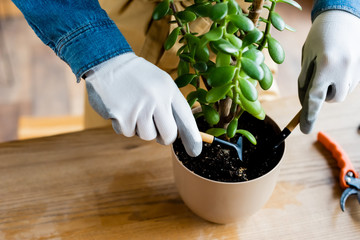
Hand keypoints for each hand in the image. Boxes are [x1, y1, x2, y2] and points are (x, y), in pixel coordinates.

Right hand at [85, 52, 201, 156]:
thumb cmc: (137, 77)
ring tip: (134, 108)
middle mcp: (157, 99)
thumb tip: (178, 133)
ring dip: (140, 128)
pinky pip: (128, 132)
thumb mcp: (159, 83)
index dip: (192, 137)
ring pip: (147, 136)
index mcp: (168, 89)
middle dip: (163, 137)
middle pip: (168, 135)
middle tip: (157, 129)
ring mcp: (139, 108)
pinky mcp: (122, 116)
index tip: (195, 151)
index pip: (186, 118)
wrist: (107, 62)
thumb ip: (170, 105)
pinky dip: (124, 125)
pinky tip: (121, 108)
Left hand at [298, 10, 359, 132]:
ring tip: (325, 69)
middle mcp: (344, 71)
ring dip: (330, 89)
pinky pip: (348, 84)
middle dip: (321, 95)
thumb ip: (306, 79)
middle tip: (314, 78)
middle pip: (331, 99)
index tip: (304, 131)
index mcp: (326, 66)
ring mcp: (356, 70)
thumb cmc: (319, 35)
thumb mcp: (307, 55)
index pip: (315, 98)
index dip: (308, 116)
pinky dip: (339, 82)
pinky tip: (335, 66)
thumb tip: (306, 100)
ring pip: (341, 94)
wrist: (344, 17)